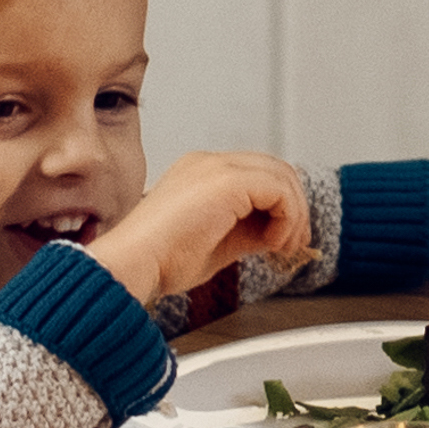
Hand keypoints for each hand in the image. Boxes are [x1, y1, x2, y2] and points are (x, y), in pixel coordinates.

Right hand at [87, 152, 311, 312]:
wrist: (134, 264)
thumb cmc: (161, 261)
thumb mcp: (218, 244)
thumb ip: (248, 232)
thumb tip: (276, 234)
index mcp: (200, 173)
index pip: (257, 174)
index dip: (280, 204)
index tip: (285, 239)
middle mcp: (208, 163)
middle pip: (274, 168)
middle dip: (293, 207)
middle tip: (294, 243)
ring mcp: (216, 167)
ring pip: (281, 175)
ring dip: (293, 213)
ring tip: (282, 246)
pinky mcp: (227, 181)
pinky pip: (278, 189)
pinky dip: (287, 216)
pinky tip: (272, 243)